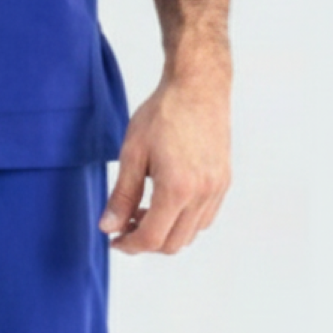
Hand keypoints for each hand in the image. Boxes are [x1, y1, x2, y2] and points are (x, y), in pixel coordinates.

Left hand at [98, 63, 231, 254]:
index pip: (152, 238)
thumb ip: (121, 195)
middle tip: (124, 225)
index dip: (129, 245)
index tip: (114, 240)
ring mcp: (217, 189)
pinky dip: (183, 221)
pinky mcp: (224, 181)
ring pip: (191, 234)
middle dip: (146, 242)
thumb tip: (108, 227)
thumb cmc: (163, 114)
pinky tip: (165, 202)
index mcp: (177, 188)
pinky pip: (204, 218)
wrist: (197, 87)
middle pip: (173, 243)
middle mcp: (203, 194)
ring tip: (142, 211)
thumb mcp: (132, 154)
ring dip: (165, 232)